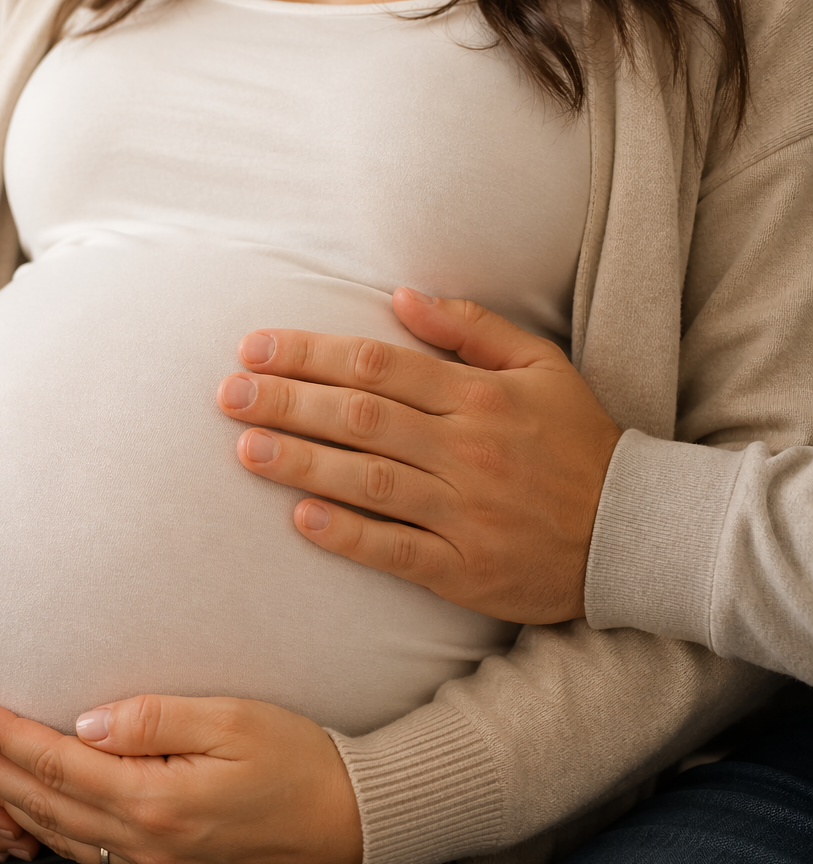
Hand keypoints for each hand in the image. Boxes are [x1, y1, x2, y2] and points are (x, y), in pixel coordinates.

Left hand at [0, 695, 361, 863]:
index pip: (58, 766)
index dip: (6, 738)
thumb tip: (85, 723)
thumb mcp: (234, 720)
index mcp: (157, 801)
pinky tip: (26, 813)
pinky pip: (86, 854)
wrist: (354, 822)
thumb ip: (154, 718)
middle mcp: (146, 843)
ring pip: (58, 835)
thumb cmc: (300, 758)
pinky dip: (45, 831)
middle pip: (45, 805)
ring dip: (7, 802)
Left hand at [218, 288, 621, 623]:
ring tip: (245, 447)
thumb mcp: (542, 367)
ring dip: (302, 462)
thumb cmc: (578, 444)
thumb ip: (471, 328)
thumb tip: (400, 293)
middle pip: (360, 417)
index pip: (376, 365)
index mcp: (478, 397)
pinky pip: (395, 550)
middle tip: (226, 394)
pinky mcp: (465, 570)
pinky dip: (348, 534)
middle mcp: (466, 450)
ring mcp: (464, 512)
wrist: (635, 535)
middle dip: (287, 401)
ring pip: (368, 480)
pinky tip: (301, 519)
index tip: (254, 348)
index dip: (309, 354)